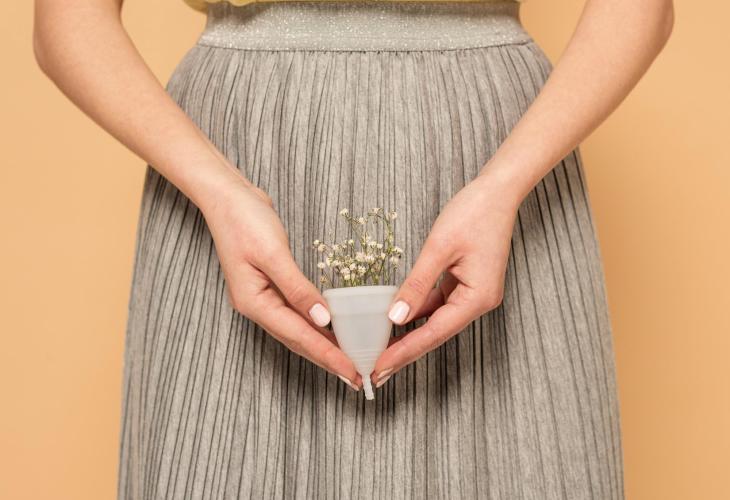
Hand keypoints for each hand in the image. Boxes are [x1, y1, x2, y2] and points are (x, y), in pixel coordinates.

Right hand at [200, 170, 361, 389]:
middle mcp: (257, 306)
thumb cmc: (244, 220)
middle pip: (297, 340)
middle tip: (356, 377)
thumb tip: (323, 320)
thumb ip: (297, 289)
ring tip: (347, 361)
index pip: (298, 336)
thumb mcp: (273, 253)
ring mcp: (262, 297)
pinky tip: (330, 330)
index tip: (351, 372)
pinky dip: (314, 325)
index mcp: (254, 303)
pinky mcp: (270, 285)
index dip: (327, 356)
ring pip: (296, 330)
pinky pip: (295, 314)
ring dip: (321, 346)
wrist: (227, 196)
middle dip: (327, 359)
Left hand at [371, 170, 521, 386]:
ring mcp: (472, 294)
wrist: (497, 191)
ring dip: (409, 336)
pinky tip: (396, 322)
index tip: (380, 367)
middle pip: (435, 334)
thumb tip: (395, 317)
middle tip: (375, 372)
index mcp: (477, 298)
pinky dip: (417, 313)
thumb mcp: (439, 248)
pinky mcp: (465, 284)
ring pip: (435, 322)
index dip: (404, 352)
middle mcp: (478, 302)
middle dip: (404, 352)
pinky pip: (437, 305)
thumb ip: (417, 284)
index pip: (433, 334)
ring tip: (381, 352)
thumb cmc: (474, 213)